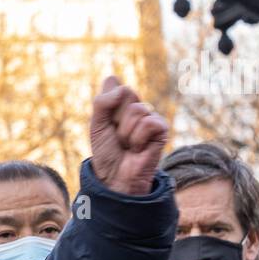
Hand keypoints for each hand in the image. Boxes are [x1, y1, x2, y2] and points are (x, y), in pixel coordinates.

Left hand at [89, 76, 168, 195]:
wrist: (115, 176)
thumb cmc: (106, 151)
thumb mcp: (96, 125)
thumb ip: (102, 102)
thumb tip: (121, 87)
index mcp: (118, 102)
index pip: (113, 83)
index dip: (105, 103)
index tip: (103, 121)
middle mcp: (135, 106)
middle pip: (126, 92)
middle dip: (116, 117)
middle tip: (116, 135)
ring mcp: (149, 116)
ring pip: (137, 110)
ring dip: (126, 132)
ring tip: (127, 144)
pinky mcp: (161, 129)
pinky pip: (149, 123)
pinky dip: (139, 139)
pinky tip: (138, 149)